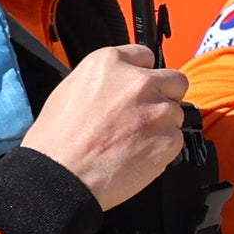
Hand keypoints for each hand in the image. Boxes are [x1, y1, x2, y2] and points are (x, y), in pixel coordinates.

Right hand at [22, 43, 190, 209]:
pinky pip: (175, 139)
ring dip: (161, 125)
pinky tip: (137, 155)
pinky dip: (161, 148)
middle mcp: (139, 82)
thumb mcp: (71, 90)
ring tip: (133, 141)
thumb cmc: (57, 140)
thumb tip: (121, 85)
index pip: (145, 56)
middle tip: (145, 115)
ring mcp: (157, 110)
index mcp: (110, 63)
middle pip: (174, 81)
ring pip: (176, 113)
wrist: (61, 177)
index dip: (143, 73)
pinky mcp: (169, 138)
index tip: (140, 86)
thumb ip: (106, 81)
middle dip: (165, 95)